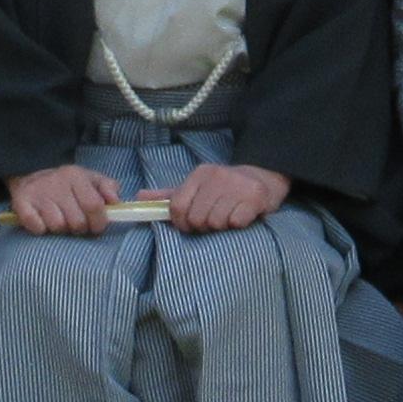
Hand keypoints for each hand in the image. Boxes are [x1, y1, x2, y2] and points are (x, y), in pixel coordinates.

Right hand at [4, 161, 114, 236]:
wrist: (31, 172)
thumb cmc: (67, 183)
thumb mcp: (90, 179)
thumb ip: (108, 187)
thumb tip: (116, 201)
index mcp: (76, 176)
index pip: (94, 205)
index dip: (99, 222)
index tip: (97, 226)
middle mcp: (57, 183)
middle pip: (77, 221)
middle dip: (80, 228)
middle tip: (76, 224)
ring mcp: (39, 193)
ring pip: (58, 226)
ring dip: (60, 229)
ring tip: (59, 220)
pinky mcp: (21, 203)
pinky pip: (36, 227)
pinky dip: (40, 229)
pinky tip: (42, 222)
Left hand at [167, 159, 292, 234]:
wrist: (263, 177)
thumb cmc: (224, 187)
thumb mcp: (196, 187)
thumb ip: (169, 195)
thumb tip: (139, 197)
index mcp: (199, 175)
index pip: (177, 207)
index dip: (181, 222)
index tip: (190, 224)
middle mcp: (217, 177)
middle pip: (196, 219)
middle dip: (203, 226)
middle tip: (213, 220)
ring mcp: (236, 187)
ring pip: (215, 223)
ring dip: (221, 226)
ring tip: (228, 217)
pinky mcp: (254, 198)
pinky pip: (236, 222)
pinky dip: (238, 224)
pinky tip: (241, 216)